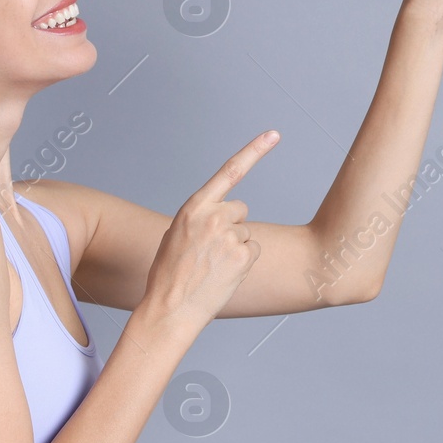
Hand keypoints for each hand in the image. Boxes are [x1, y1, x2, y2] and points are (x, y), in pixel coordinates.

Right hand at [140, 130, 278, 331]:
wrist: (170, 307)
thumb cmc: (169, 274)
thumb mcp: (175, 235)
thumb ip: (199, 219)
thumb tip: (220, 217)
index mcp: (193, 208)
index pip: (229, 171)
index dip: (254, 151)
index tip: (273, 135)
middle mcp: (214, 217)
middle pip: (240, 210)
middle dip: (231, 225)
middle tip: (210, 250)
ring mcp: (230, 237)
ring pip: (246, 234)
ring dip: (234, 248)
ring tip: (212, 266)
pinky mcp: (243, 257)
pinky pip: (252, 251)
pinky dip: (242, 263)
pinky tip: (223, 274)